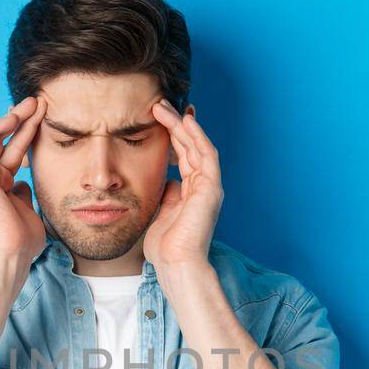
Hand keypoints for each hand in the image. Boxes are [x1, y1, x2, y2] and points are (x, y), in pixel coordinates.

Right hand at [0, 96, 47, 269]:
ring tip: (31, 104)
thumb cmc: (23, 241)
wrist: (11, 255)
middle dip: (24, 121)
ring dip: (12, 119)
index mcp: (3, 188)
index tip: (45, 119)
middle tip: (40, 103)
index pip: (15, 154)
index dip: (29, 135)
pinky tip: (13, 117)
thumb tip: (25, 183)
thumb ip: (26, 195)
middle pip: (7, 143)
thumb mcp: (30, 211)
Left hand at [144, 98, 221, 272]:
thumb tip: (166, 181)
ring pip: (197, 146)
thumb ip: (166, 196)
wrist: (176, 265)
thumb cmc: (166, 248)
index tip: (158, 118)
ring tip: (164, 106)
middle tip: (158, 104)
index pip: (184, 157)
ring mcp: (209, 187)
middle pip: (190, 147)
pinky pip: (206, 155)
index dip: (173, 136)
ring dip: (182, 125)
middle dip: (175, 124)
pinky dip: (196, 136)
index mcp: (191, 193)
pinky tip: (184, 121)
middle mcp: (203, 187)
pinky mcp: (211, 188)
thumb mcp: (160, 215)